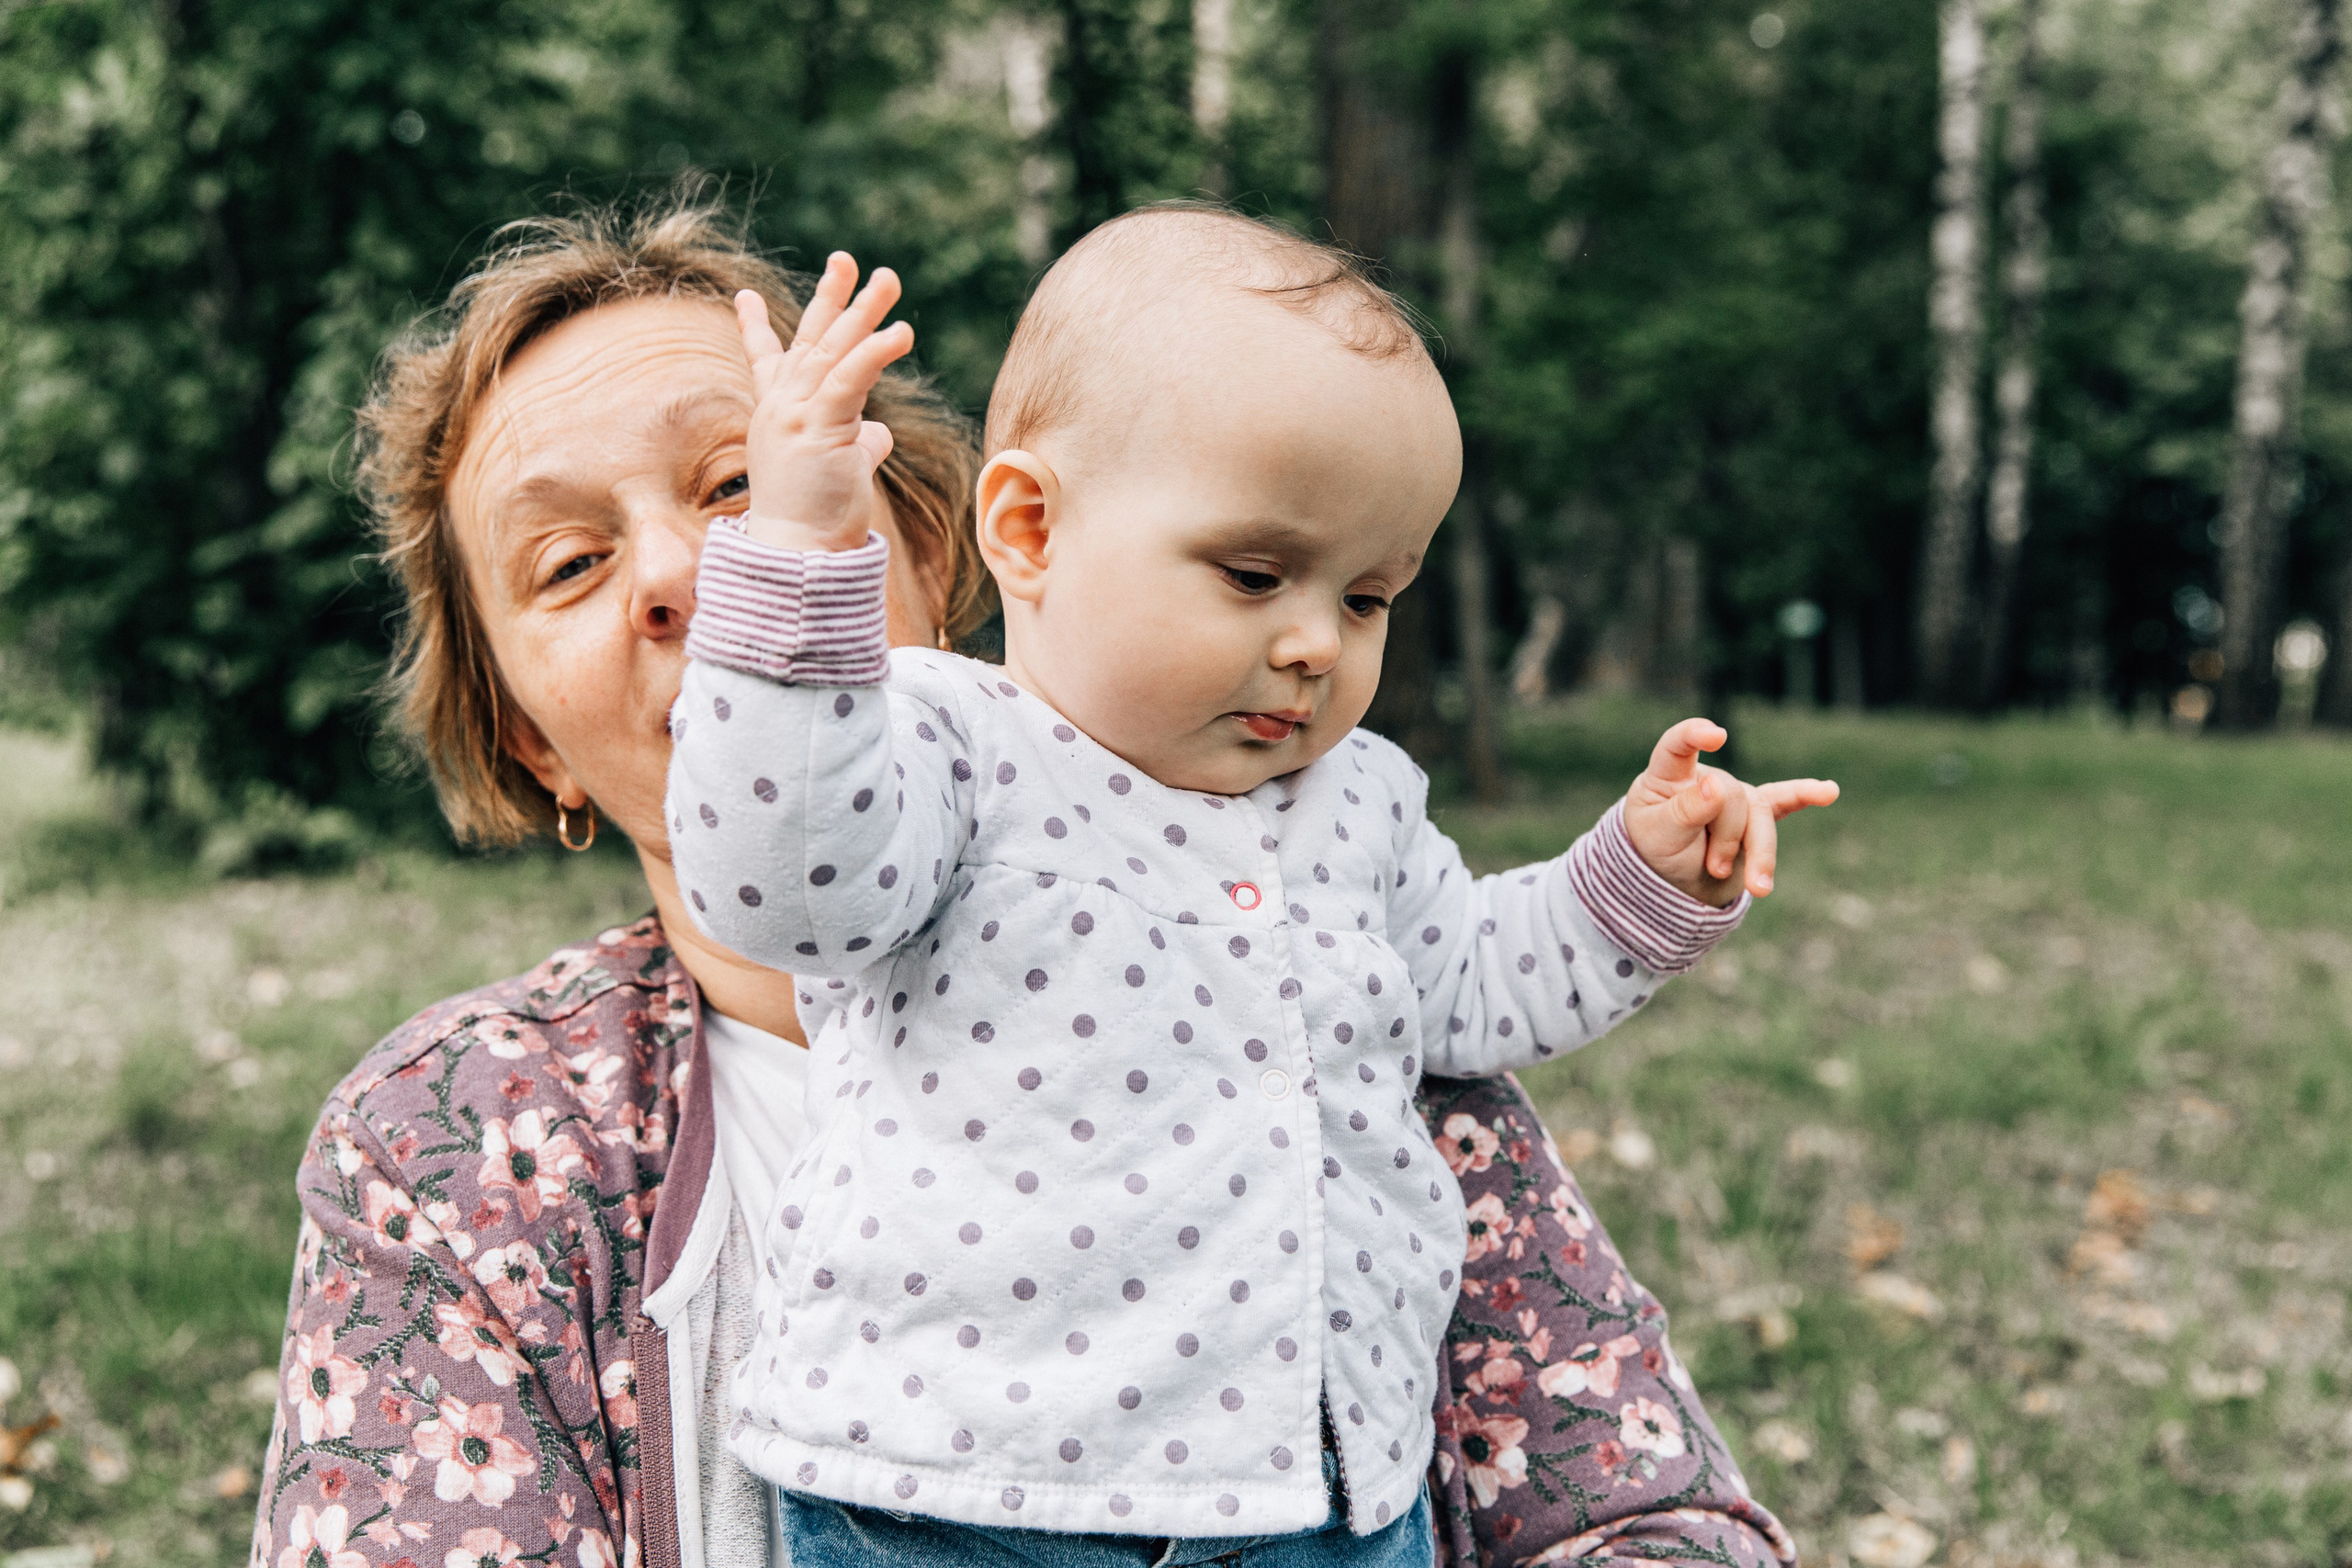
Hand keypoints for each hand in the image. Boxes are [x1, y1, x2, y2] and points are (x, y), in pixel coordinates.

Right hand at [735, 253, 915, 550]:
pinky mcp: (818, 427)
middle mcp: (782, 407)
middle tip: (845, 259)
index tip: (743, 296)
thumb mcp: (839, 470)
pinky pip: (850, 379)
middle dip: (830, 297)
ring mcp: (796, 413)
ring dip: (862, 310)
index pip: (768, 363)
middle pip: (809, 340)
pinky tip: (901, 331)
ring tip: (888, 277)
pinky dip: (875, 352)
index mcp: (781, 417)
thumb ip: (858, 443)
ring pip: (832, 350)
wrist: (796, 555)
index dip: (756, 327)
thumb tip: (879, 434)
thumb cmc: (815, 520)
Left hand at [1621, 718, 1839, 905]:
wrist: (1675, 881)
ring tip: (1758, 888)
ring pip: (1759, 814)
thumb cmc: (1657, 849)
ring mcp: (1734, 796)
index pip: (1678, 747)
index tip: (1715, 736)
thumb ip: (1686, 810)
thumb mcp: (1659, 834)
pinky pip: (1784, 802)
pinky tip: (1829, 791)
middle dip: (1726, 839)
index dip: (1694, 736)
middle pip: (1731, 797)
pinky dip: (1805, 796)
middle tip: (1712, 869)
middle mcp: (1706, 778)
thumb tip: (1718, 784)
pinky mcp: (1755, 817)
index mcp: (1670, 775)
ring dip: (1759, 853)